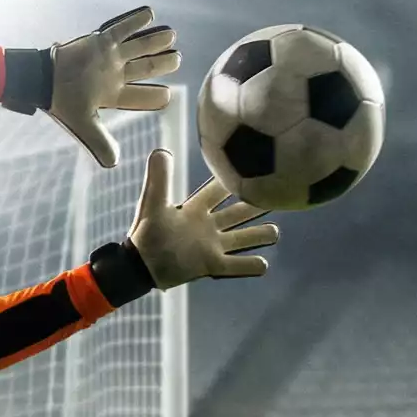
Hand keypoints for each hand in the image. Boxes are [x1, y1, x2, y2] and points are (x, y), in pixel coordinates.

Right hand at [48, 4, 179, 167]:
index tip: (167, 96)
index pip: (142, 96)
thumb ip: (100, 142)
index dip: (157, 96)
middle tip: (177, 59)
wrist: (41, 79)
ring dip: (156, 42)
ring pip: (140, 47)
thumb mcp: (84, 125)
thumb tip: (113, 164)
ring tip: (171, 36)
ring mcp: (109, 57)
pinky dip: (137, 21)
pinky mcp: (101, 41)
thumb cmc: (62, 103)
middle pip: (147, 68)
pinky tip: (150, 14)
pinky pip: (122, 28)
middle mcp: (115, 74)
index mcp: (114, 95)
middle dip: (164, 64)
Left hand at [127, 149, 277, 287]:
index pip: (220, 190)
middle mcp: (208, 226)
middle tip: (278, 194)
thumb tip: (161, 150)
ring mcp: (212, 246)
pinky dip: (250, 266)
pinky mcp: (212, 265)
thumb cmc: (145, 233)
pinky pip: (236, 266)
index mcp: (195, 209)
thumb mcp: (152, 202)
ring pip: (245, 238)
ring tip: (274, 232)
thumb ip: (159, 178)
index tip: (254, 167)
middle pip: (240, 212)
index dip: (234, 180)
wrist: (138, 265)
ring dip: (260, 235)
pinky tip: (263, 264)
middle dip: (257, 205)